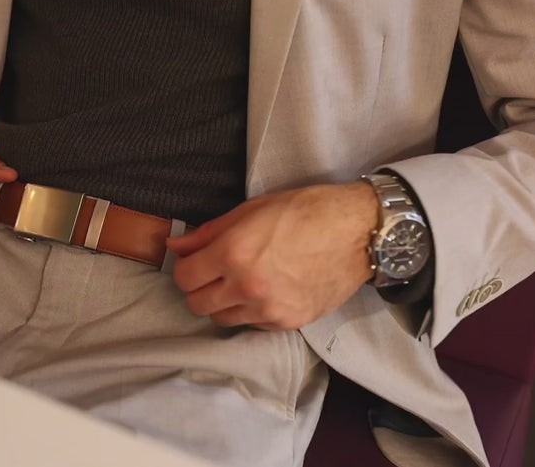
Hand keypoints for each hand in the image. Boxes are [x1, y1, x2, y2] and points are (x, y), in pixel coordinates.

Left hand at [166, 182, 378, 329]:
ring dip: (222, 302)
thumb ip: (209, 232)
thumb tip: (177, 246)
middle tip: (212, 273)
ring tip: (239, 282)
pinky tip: (264, 291)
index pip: (184, 277)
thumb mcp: (251, 210)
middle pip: (197, 304)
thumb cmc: (305, 211)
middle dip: (198, 288)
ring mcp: (268, 310)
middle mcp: (247, 287)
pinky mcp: (289, 322)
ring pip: (222, 319)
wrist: (357, 232)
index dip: (185, 267)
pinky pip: (252, 325)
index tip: (194, 261)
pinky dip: (250, 312)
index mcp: (233, 253)